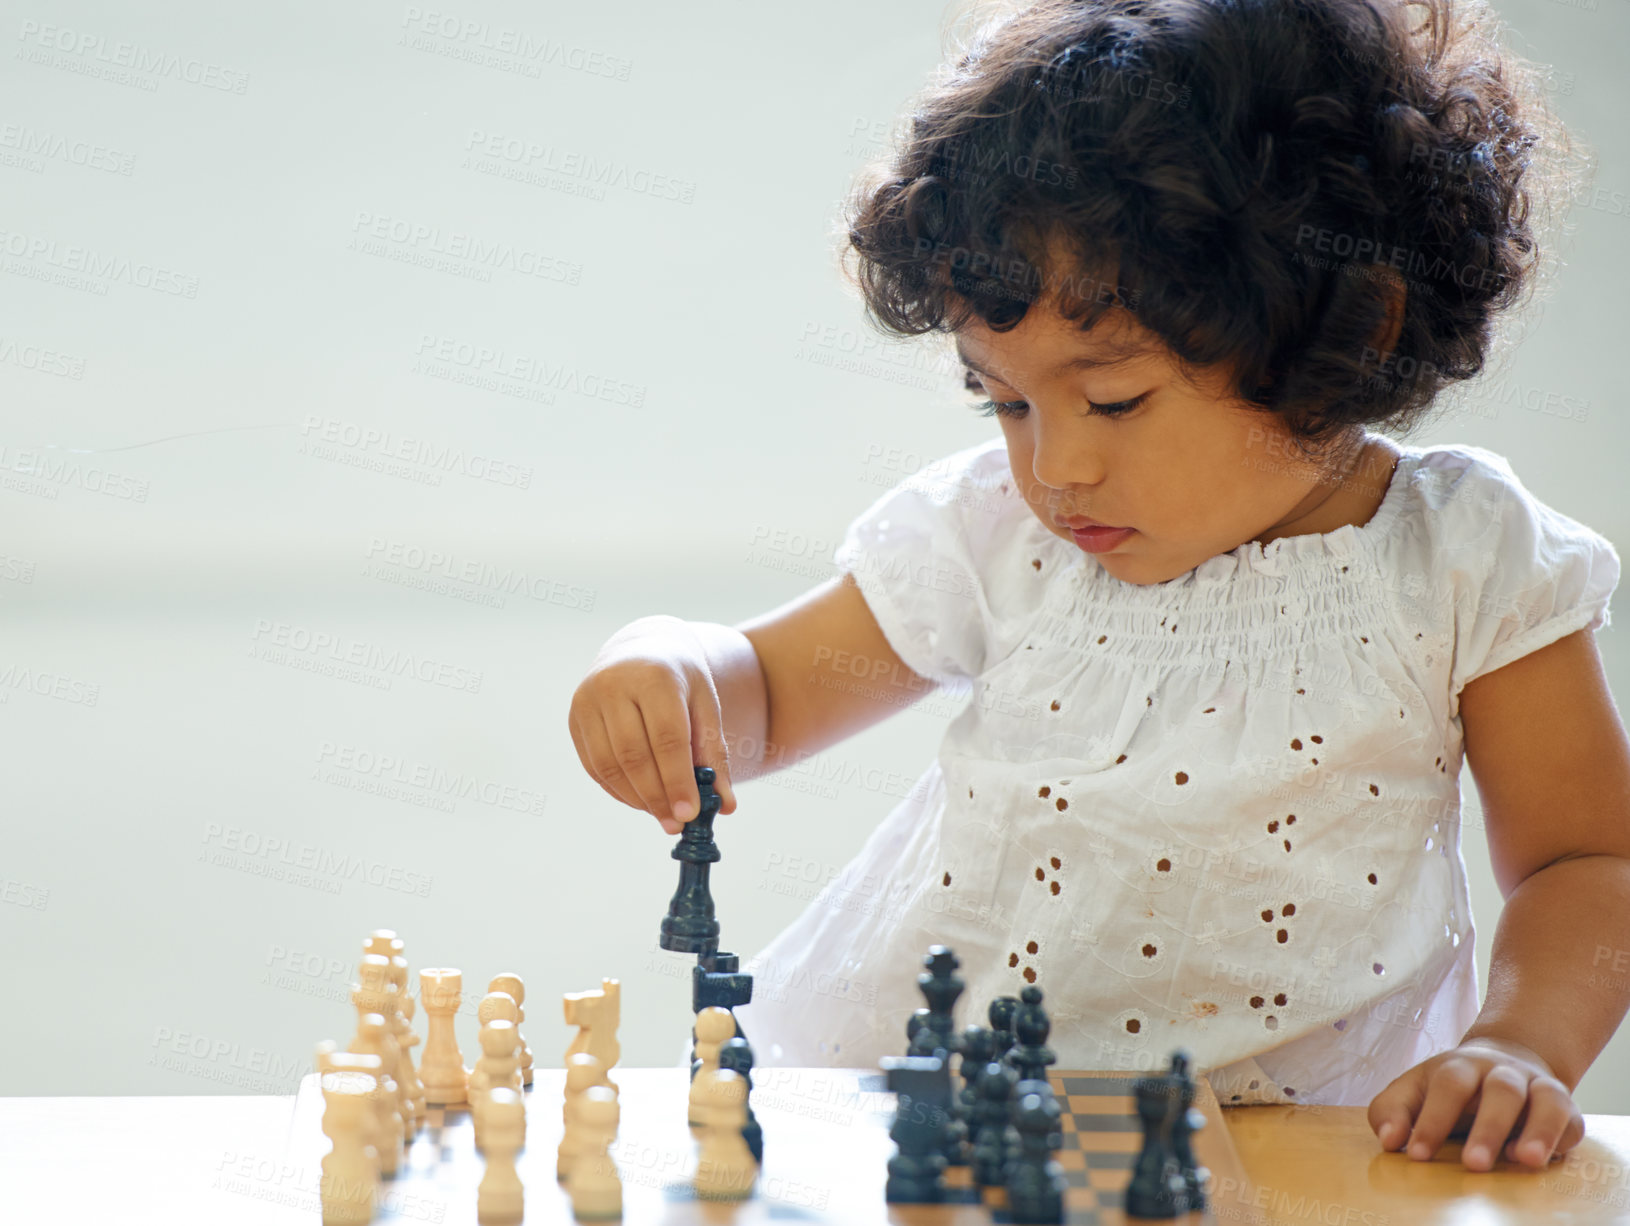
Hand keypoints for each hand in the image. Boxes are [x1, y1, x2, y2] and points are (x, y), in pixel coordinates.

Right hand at [568, 616, 737, 833]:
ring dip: (637, 798)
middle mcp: (614, 685)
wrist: (641, 648)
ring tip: (662, 815)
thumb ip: (714, 753)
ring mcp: (587, 701)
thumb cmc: (681, 681)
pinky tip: (641, 801)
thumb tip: (726, 805)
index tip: (690, 814)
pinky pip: (594, 766)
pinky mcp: (574, 718)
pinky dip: (618, 790)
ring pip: (609, 765)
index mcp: (654, 676)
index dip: (677, 780)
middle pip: (634, 755)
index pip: (666, 737)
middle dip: (657, 796)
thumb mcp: (705, 706)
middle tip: (676, 824)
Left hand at [1367, 1035, 1584, 1169]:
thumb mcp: (1413, 1090)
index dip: (1433, 1120)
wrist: (1502, 1059)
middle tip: (1473, 1165)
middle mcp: (1502, 1071)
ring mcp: (1537, 1087)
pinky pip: (1571, 1120)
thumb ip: (1391, 1111)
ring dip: (1538, 1130)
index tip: (1417, 1155)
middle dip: (1488, 1128)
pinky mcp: (1564, 1108)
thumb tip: (1388, 1140)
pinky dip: (1560, 1138)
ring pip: (1545, 1099)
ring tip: (1525, 1160)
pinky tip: (1541, 1159)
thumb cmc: (1449, 1087)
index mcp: (1460, 1066)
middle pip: (1501, 1090)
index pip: (1448, 1085)